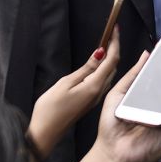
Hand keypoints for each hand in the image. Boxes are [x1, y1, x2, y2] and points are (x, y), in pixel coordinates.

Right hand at [27, 26, 120, 156]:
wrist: (45, 133)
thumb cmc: (50, 109)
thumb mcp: (65, 84)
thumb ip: (85, 69)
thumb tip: (100, 53)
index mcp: (94, 86)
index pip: (111, 60)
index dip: (115, 42)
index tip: (115, 28)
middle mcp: (99, 92)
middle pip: (113, 66)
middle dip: (115, 48)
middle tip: (112, 32)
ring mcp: (95, 97)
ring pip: (110, 73)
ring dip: (111, 58)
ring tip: (108, 43)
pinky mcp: (90, 101)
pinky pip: (103, 81)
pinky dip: (105, 68)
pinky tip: (100, 63)